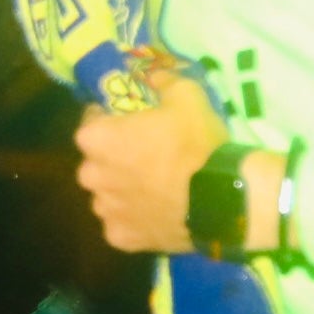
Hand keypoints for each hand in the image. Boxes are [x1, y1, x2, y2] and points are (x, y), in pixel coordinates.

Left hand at [73, 66, 227, 254]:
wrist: (223, 199)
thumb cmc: (197, 144)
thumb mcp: (187, 96)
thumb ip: (163, 81)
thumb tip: (153, 75)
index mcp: (96, 139)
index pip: (91, 123)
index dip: (110, 121)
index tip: (130, 123)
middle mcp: (90, 176)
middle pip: (96, 163)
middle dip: (113, 159)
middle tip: (145, 157)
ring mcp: (105, 210)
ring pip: (107, 196)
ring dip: (122, 191)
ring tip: (153, 189)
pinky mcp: (121, 239)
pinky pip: (122, 225)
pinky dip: (134, 220)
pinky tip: (156, 214)